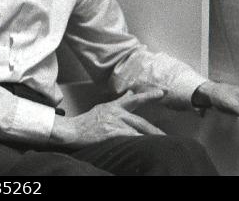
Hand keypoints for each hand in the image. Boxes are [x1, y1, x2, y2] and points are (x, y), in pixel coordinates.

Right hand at [50, 89, 165, 147]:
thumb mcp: (102, 109)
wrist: (72, 131)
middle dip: (154, 123)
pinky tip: (147, 146)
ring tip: (162, 142)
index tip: (162, 92)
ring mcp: (114, 122)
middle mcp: (115, 112)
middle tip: (167, 127)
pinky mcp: (112, 133)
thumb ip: (119, 102)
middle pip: (140, 118)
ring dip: (151, 136)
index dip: (149, 95)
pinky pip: (130, 137)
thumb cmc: (86, 123)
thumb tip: (131, 93)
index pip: (134, 99)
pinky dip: (140, 141)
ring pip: (138, 128)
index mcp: (113, 107)